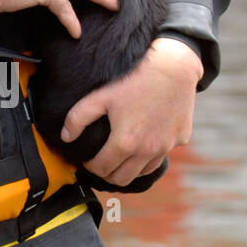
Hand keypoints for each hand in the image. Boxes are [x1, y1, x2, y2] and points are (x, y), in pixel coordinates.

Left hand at [62, 37, 203, 185]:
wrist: (174, 66)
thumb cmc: (134, 79)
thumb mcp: (101, 96)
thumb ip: (78, 118)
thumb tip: (65, 138)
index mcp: (125, 143)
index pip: (101, 169)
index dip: (90, 166)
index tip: (89, 158)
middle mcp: (147, 151)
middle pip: (122, 179)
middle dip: (108, 173)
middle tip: (103, 161)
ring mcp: (166, 147)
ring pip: (143, 172)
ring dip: (130, 167)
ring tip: (122, 155)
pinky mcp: (181, 139)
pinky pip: (163, 154)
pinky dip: (151, 154)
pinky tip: (144, 139)